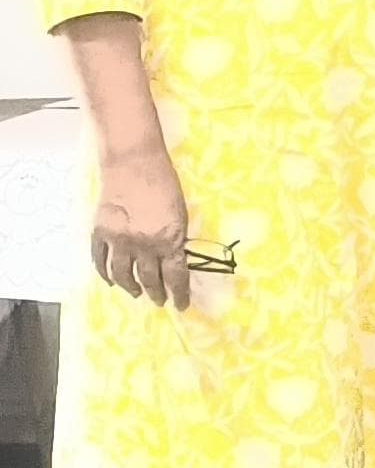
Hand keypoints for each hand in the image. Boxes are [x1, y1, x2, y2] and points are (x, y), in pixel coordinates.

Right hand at [89, 144, 190, 308]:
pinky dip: (105, 273)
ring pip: (122, 274)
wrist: (134, 163)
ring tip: (136, 293)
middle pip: (149, 278)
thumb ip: (176, 239)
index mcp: (168, 240)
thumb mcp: (180, 214)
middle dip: (156, 293)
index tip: (180, 305)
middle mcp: (143, 245)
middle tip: (159, 301)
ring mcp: (118, 239)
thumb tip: (174, 260)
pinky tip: (111, 280)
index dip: (178, 293)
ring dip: (130, 287)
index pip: (175, 276)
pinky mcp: (100, 231)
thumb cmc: (165, 184)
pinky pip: (100, 260)